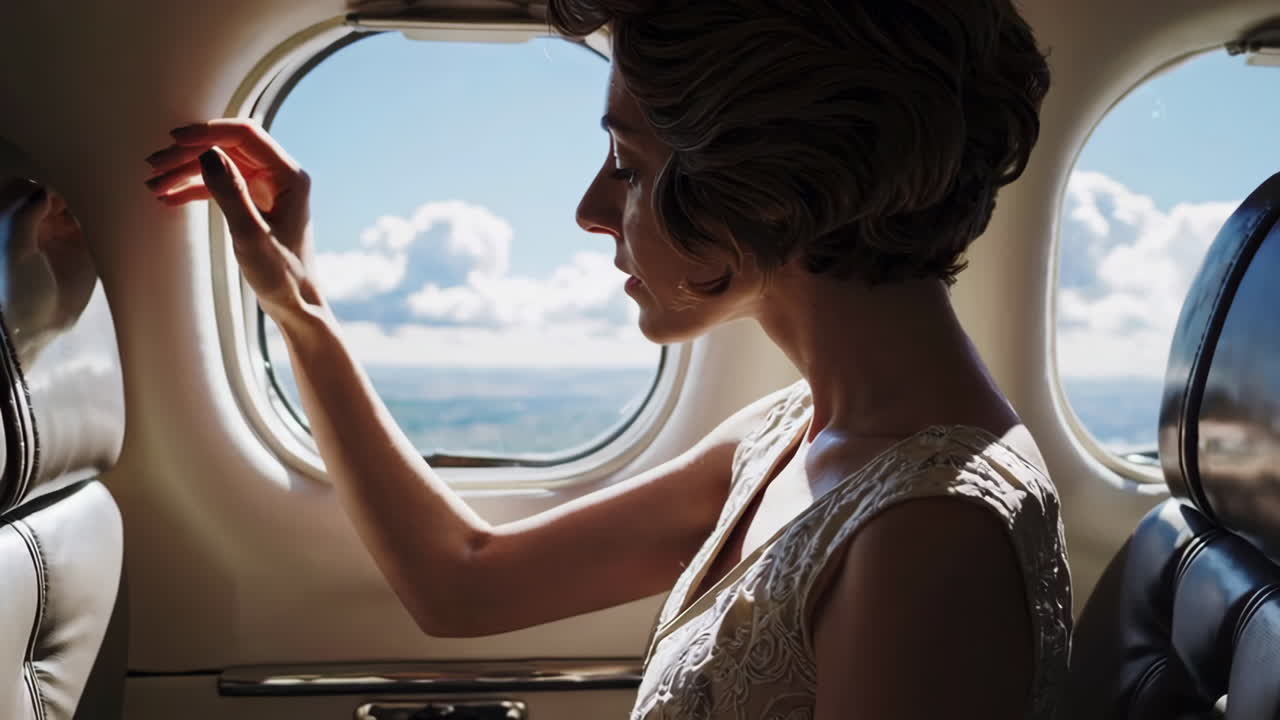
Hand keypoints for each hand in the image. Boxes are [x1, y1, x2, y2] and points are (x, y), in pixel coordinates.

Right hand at [144, 119, 324, 323]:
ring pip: (220, 165)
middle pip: (228, 147)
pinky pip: (220, 184)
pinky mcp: (254, 202)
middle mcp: (280, 175)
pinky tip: (168, 197)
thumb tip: (207, 154)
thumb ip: (230, 193)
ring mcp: (267, 187)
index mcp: (289, 176)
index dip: (207, 133)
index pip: (245, 135)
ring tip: (154, 183)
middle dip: (189, 154)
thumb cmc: (282, 275)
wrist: (295, 304)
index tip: (173, 139)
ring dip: (186, 171)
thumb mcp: (251, 235)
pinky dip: (194, 188)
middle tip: (154, 166)